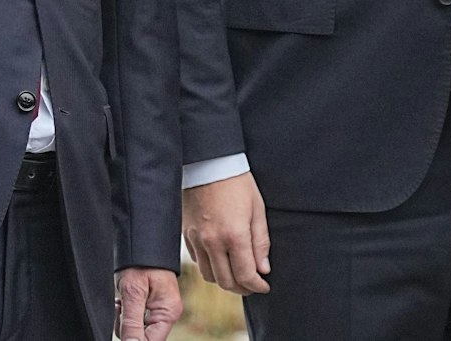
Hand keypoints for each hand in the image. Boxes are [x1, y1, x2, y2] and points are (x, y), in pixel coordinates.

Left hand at [115, 266, 182, 340]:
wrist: (143, 239)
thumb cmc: (142, 260)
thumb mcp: (133, 291)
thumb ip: (131, 321)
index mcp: (167, 312)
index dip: (133, 339)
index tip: (121, 324)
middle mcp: (166, 313)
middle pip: (144, 336)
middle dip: (127, 326)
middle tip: (120, 307)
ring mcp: (159, 308)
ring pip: (138, 327)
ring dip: (125, 317)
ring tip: (121, 300)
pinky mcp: (152, 303)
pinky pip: (137, 316)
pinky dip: (127, 311)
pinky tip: (123, 299)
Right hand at [182, 171, 269, 294]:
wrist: (208, 163)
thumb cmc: (236, 183)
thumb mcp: (257, 210)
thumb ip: (261, 242)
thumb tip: (263, 269)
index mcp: (234, 235)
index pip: (246, 276)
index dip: (257, 286)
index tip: (264, 286)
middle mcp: (212, 241)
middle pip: (226, 281)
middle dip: (242, 288)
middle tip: (252, 284)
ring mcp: (197, 238)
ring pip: (209, 275)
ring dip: (224, 280)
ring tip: (236, 274)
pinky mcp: (186, 232)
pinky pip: (196, 260)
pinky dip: (209, 266)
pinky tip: (219, 259)